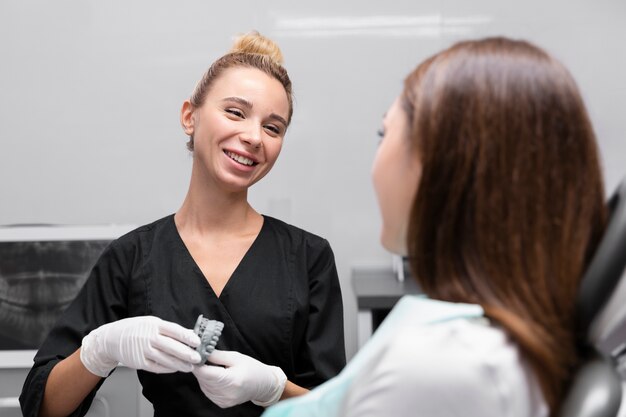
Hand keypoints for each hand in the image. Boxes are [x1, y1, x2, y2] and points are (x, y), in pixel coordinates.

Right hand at [80, 316, 200, 376]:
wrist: (112, 338)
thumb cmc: (136, 329)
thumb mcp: (152, 323)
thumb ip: (169, 329)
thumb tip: (189, 333)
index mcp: (154, 324)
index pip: (174, 330)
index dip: (187, 336)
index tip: (198, 342)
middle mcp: (149, 337)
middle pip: (171, 346)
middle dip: (186, 353)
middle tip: (197, 358)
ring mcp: (143, 350)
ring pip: (165, 359)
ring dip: (179, 364)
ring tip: (190, 367)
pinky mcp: (139, 362)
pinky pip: (156, 367)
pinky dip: (168, 368)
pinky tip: (176, 368)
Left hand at [192, 350, 286, 407]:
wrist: (263, 384)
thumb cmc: (252, 368)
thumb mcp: (236, 357)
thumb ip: (217, 355)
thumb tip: (200, 351)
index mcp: (232, 380)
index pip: (205, 373)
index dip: (197, 363)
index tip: (195, 354)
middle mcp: (227, 393)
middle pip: (203, 379)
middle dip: (201, 367)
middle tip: (204, 357)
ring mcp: (224, 400)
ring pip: (203, 385)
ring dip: (204, 375)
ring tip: (215, 367)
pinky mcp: (222, 403)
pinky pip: (208, 391)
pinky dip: (209, 382)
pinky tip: (217, 377)